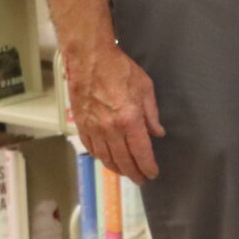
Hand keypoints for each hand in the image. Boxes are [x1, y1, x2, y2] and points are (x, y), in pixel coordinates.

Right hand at [66, 42, 163, 182]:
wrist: (90, 59)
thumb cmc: (120, 69)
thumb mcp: (145, 88)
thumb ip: (152, 114)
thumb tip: (157, 133)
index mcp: (129, 119)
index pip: (141, 151)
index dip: (147, 166)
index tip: (152, 173)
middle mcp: (110, 128)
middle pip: (123, 159)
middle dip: (134, 172)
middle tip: (141, 179)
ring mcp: (93, 128)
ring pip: (106, 157)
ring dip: (117, 168)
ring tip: (126, 173)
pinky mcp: (81, 124)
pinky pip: (91, 147)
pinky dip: (100, 157)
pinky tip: (107, 160)